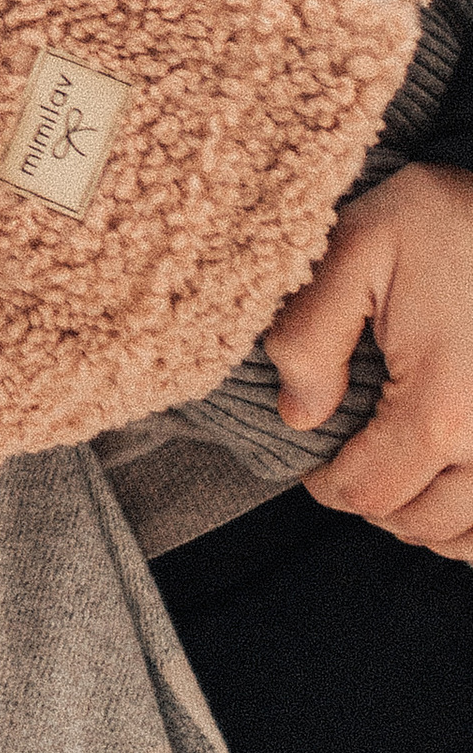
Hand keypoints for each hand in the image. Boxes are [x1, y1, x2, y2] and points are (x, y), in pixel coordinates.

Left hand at [265, 162, 472, 560]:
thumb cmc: (453, 219)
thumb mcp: (357, 246)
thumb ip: (308, 332)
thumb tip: (297, 413)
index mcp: (441, 408)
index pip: (365, 492)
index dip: (325, 483)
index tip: (315, 459)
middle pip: (418, 521)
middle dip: (373, 498)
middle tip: (355, 459)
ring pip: (469, 533)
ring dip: (428, 515)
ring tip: (402, 472)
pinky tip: (454, 485)